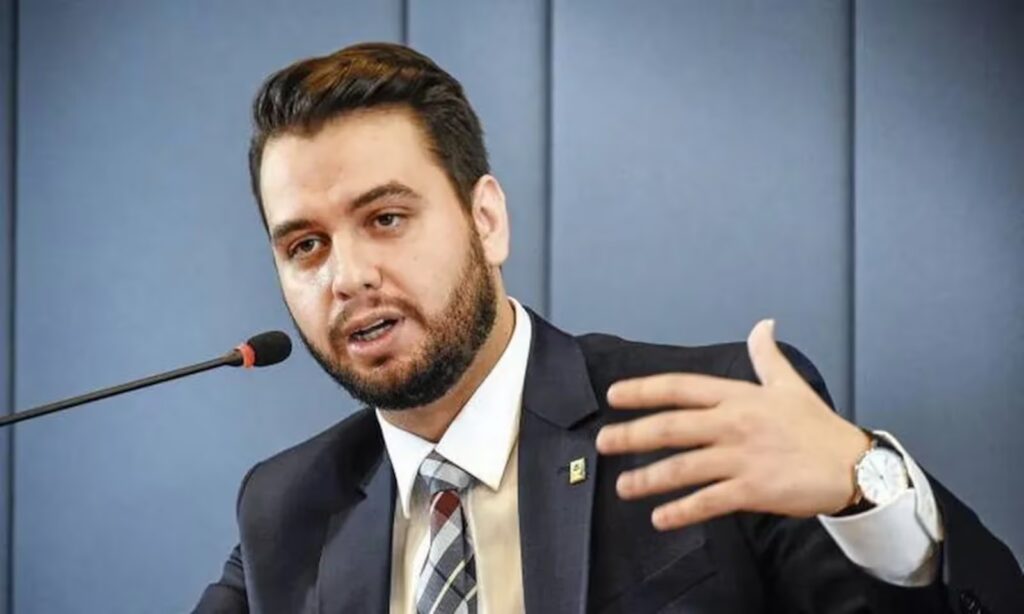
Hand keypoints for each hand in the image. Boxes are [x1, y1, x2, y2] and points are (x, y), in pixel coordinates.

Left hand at [595, 320, 870, 530]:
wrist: (855, 466)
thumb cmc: (818, 426)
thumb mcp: (791, 385)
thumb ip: (767, 356)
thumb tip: (763, 324)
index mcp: (738, 397)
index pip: (680, 388)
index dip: (643, 390)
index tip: (613, 396)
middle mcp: (733, 424)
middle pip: (671, 427)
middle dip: (631, 435)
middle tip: (603, 443)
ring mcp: (741, 458)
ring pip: (682, 467)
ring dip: (648, 478)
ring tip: (623, 487)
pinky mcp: (752, 490)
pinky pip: (707, 501)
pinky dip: (681, 511)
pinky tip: (659, 518)